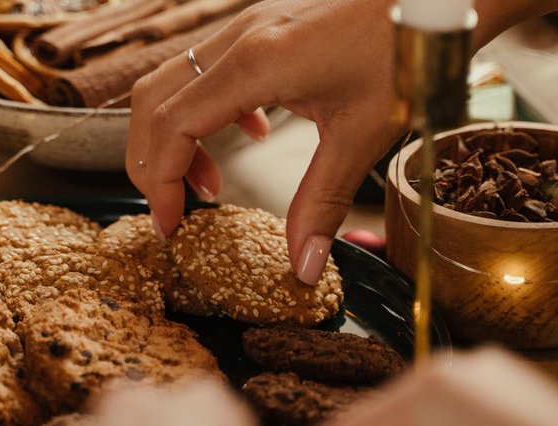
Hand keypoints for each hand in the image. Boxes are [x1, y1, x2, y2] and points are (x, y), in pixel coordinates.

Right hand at [126, 0, 405, 284]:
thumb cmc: (406, 47)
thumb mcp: (362, 134)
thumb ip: (323, 202)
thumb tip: (304, 266)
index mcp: (254, 64)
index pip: (172, 127)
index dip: (159, 183)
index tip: (170, 225)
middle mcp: (238, 40)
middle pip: (153, 101)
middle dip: (151, 161)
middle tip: (172, 209)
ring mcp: (246, 28)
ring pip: (173, 82)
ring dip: (176, 137)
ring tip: (209, 182)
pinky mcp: (262, 28)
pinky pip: (207, 70)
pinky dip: (208, 112)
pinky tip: (250, 133)